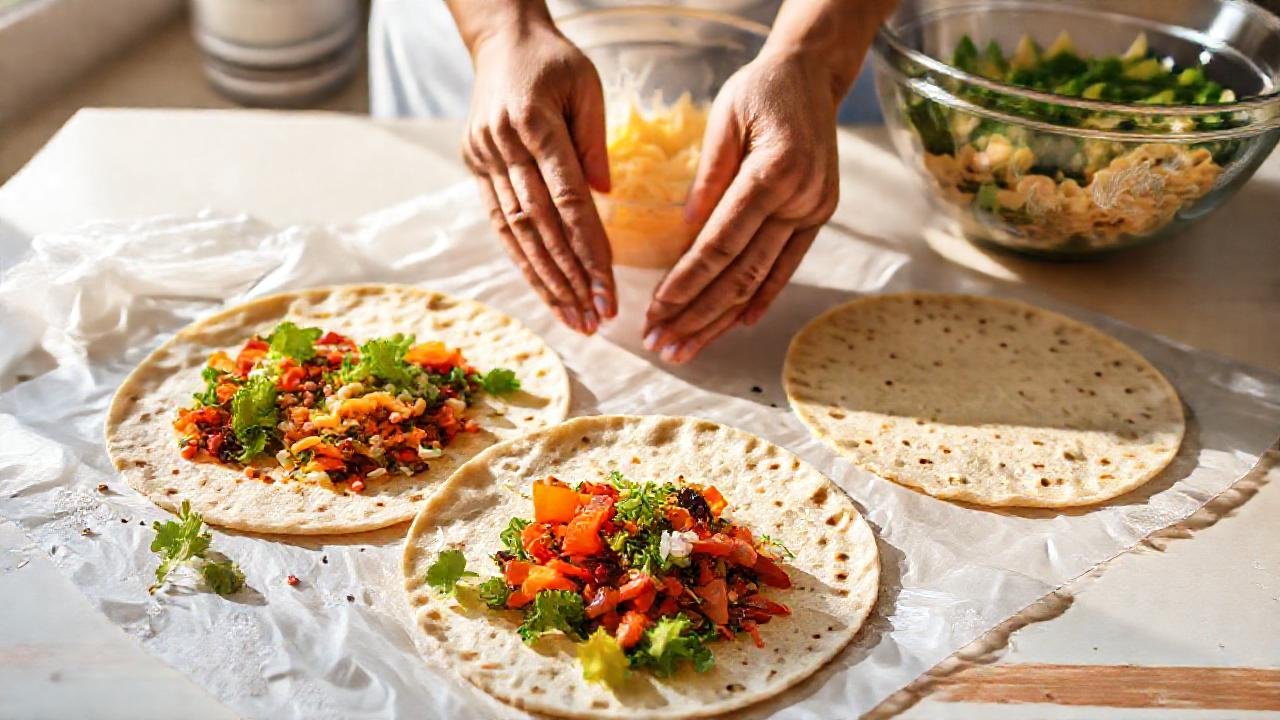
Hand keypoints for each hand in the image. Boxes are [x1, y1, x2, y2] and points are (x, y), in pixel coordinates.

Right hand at [461, 22, 615, 333]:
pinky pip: (499, 222)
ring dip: (545, 280)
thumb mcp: (587, 86)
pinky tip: (544, 290)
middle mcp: (503, 146)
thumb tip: (604, 198)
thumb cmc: (554, 61)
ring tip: (573, 319)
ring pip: (515, 232)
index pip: (568, 200)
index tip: (608, 290)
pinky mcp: (474, 167)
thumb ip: (594, 143)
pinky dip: (522, 259)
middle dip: (569, 278)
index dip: (588, 249)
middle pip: (540, 225)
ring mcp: (483, 158)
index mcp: (535, 122)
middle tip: (595, 319)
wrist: (501, 39)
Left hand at [642, 51, 841, 362]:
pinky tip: (734, 324)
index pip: (721, 243)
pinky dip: (760, 297)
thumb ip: (709, 175)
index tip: (656, 310)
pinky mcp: (818, 216)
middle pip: (741, 273)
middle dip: (698, 315)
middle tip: (663, 345)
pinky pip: (786, 267)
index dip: (687, 281)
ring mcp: (814, 211)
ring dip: (721, 319)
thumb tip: (686, 229)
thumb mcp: (726, 116)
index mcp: (775, 172)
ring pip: (761, 280)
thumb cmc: (762, 88)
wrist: (814, 74)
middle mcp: (801, 199)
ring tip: (686, 346)